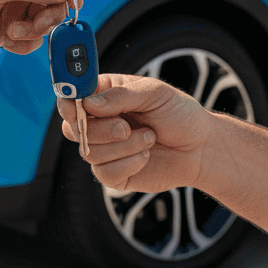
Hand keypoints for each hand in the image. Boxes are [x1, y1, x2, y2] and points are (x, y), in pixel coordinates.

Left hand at [0, 0, 82, 54]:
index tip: (75, 2)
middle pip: (58, 0)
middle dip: (51, 16)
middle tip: (38, 25)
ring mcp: (18, 6)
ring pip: (47, 22)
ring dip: (34, 31)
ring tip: (13, 32)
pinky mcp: (11, 28)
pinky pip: (32, 39)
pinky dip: (24, 43)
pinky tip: (6, 39)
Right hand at [57, 74, 214, 191]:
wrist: (200, 148)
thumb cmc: (179, 114)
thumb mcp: (154, 93)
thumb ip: (121, 96)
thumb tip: (89, 103)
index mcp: (105, 95)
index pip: (72, 96)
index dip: (68, 102)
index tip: (75, 107)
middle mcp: (99, 122)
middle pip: (74, 128)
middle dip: (101, 129)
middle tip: (126, 127)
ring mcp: (104, 148)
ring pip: (90, 152)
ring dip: (123, 146)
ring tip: (150, 138)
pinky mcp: (113, 173)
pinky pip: (104, 173)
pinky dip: (128, 164)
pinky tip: (146, 156)